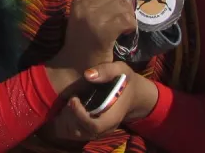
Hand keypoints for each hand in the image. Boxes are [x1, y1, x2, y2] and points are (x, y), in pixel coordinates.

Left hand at [43, 61, 157, 143]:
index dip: (80, 116)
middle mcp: (107, 127)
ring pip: (80, 133)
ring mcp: (102, 129)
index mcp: (114, 115)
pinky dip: (71, 122)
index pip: (95, 126)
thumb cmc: (126, 81)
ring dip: (70, 120)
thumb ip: (106, 70)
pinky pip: (80, 132)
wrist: (134, 94)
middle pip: (84, 131)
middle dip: (72, 117)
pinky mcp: (96, 128)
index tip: (74, 99)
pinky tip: (71, 107)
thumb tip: (87, 75)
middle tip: (70, 99)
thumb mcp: (121, 70)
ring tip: (70, 103)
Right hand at [47, 0, 135, 89]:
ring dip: (130, 14)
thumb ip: (98, 0)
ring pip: (123, 5)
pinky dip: (131, 25)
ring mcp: (92, 18)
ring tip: (127, 24)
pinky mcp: (102, 33)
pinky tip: (127, 32)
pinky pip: (125, 20)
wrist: (74, 66)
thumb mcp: (84, 14)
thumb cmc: (83, 40)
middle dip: (126, 0)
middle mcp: (83, 5)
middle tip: (126, 14)